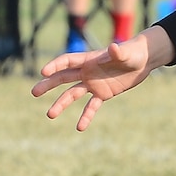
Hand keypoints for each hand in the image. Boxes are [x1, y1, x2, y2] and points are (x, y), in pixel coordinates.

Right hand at [33, 26, 172, 129]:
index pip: (67, 61)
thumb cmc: (133, 52)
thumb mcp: (126, 53)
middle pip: (63, 78)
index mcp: (89, 59)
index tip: (44, 72)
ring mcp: (93, 84)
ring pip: (72, 94)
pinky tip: (79, 128)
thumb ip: (118, 52)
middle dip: (48, 84)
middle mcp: (87, 72)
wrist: (142, 61)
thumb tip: (113, 47)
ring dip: (61, 104)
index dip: (56, 65)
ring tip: (49, 114)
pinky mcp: (103, 94)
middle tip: (34, 92)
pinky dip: (86, 116)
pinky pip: (91, 107)